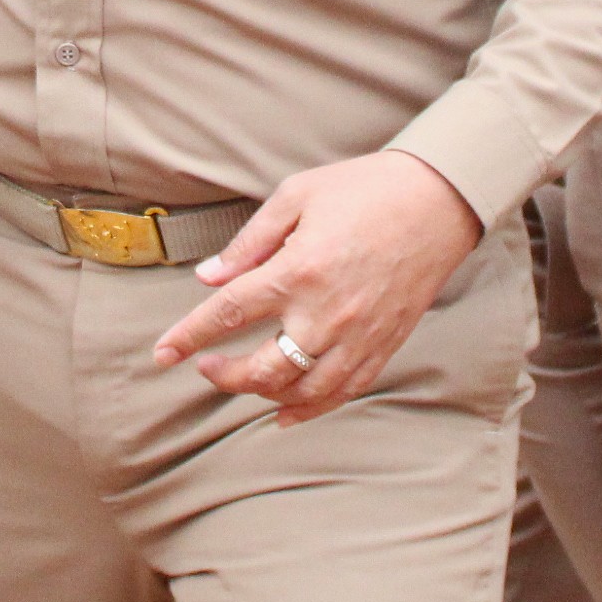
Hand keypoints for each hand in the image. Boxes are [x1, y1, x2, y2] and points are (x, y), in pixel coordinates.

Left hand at [150, 151, 481, 422]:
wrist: (439, 201)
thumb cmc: (365, 190)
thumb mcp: (296, 196)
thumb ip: (249, 242)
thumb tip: (209, 278)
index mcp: (298, 271)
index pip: (228, 315)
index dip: (188, 338)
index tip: (163, 354)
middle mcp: (326, 314)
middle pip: (261, 369)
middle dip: (223, 376)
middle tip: (205, 367)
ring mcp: (358, 336)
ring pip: (300, 391)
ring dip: (262, 395)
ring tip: (241, 382)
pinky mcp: (383, 346)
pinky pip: (341, 393)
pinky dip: (309, 409)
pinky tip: (285, 411)